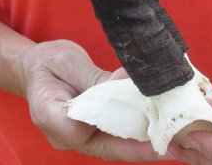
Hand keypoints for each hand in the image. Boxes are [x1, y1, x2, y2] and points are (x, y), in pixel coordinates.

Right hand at [16, 39, 179, 161]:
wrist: (39, 67)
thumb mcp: (67, 62)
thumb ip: (94, 79)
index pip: (80, 129)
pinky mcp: (92, 127)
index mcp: (49, 115)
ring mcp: (80, 133)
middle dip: (138, 150)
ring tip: (172, 143)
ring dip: (142, 144)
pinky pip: (115, 133)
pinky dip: (137, 132)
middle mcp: (66, 132)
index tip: (144, 122)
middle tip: (170, 148)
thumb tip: (126, 83)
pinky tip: (159, 127)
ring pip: (113, 144)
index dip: (114, 125)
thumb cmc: (48, 63)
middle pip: (104, 147)